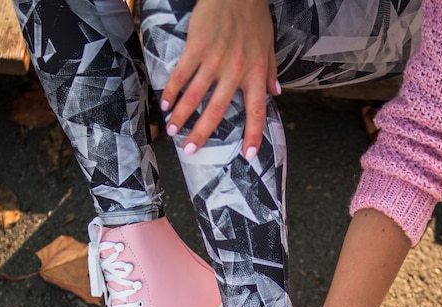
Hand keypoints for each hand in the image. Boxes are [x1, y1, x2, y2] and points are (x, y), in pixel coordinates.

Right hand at [161, 0, 278, 158]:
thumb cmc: (254, 16)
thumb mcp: (269, 45)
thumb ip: (271, 73)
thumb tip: (276, 94)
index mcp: (255, 74)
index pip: (256, 112)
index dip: (253, 136)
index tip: (248, 156)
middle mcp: (235, 71)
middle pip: (217, 110)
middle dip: (202, 133)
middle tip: (189, 150)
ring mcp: (214, 59)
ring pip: (196, 95)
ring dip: (181, 116)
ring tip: (171, 130)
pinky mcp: (196, 46)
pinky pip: (182, 73)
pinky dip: (172, 90)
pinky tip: (165, 103)